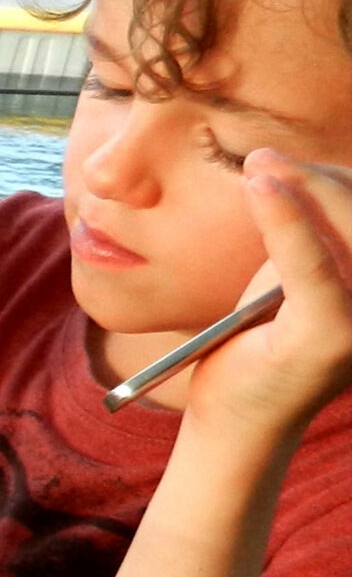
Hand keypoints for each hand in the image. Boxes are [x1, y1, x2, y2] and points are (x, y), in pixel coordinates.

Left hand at [185, 150, 351, 441]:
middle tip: (262, 159)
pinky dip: (288, 222)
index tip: (289, 159)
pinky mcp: (331, 336)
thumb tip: (312, 172)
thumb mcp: (297, 276)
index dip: (339, 179)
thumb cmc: (264, 341)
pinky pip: (311, 265)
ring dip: (304, 190)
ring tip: (258, 170)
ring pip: (347, 228)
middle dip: (318, 179)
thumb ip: (316, 232)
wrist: (236, 417)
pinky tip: (263, 189)